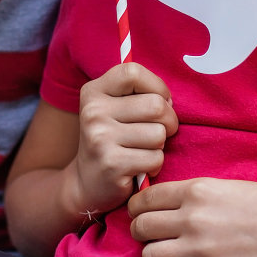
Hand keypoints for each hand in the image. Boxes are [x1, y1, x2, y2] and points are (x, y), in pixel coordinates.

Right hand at [68, 63, 177, 218]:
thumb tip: (170, 100)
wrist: (86, 183)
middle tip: (159, 132)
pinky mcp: (112, 164)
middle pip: (155, 105)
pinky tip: (140, 167)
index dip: (157, 87)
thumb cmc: (112, 140)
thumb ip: (137, 94)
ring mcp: (100, 138)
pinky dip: (155, 165)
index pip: (133, 73)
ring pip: (159, 134)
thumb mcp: (113, 109)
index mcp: (93, 92)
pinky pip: (155, 158)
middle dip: (168, 121)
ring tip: (144, 150)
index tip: (159, 101)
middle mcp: (93, 112)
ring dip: (159, 146)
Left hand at [127, 178, 256, 256]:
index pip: (145, 199)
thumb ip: (194, 194)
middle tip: (153, 236)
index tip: (142, 214)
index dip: (138, 208)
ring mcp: (202, 250)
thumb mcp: (227, 186)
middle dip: (142, 233)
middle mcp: (194, 219)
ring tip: (172, 256)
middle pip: (140, 228)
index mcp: (197, 191)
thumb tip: (163, 203)